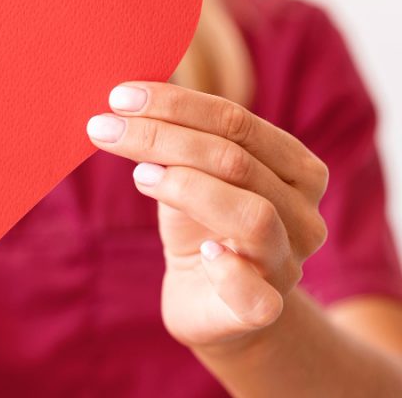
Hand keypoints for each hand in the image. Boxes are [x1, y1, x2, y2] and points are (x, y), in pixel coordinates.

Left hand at [86, 82, 328, 348]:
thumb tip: (125, 100)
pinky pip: (256, 293)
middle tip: (104, 128)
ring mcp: (288, 264)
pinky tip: (202, 253)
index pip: (237, 121)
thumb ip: (176, 141)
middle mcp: (303, 214)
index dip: (176, 105)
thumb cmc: (201, 224)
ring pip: (252, 214)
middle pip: (235, 160)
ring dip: (186, 187)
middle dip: (161, 137)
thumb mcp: (189, 175)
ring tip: (139, 175)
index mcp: (296, 169)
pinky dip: (229, 270)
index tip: (120, 97)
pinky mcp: (263, 309)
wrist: (211, 301)